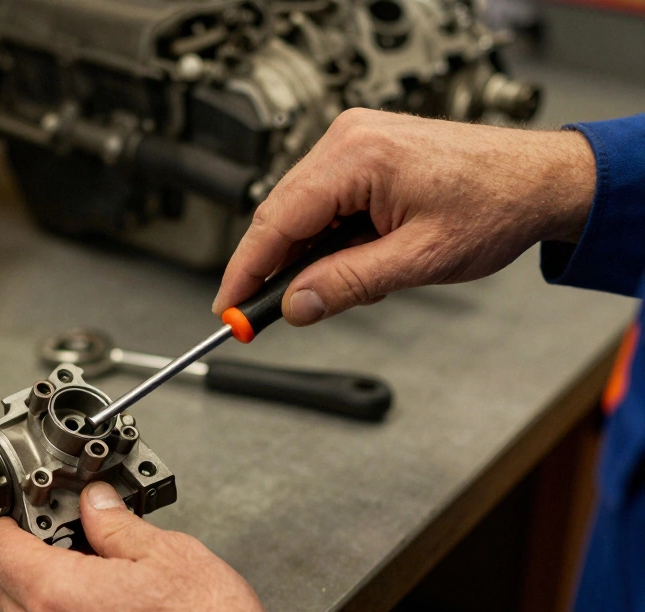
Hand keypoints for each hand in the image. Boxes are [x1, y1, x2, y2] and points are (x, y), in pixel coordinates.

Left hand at [0, 482, 277, 611]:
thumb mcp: (167, 553)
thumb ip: (116, 524)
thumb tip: (96, 503)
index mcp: (59, 595)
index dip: (4, 520)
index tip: (17, 507)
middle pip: (7, 585)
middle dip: (25, 552)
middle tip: (62, 531)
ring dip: (44, 589)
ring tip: (92, 567)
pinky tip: (104, 605)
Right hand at [214, 108, 596, 324]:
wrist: (540, 179)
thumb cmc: (496, 204)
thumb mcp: (417, 260)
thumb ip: (347, 285)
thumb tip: (294, 306)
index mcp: (358, 157)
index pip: (277, 220)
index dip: (246, 270)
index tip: (228, 307)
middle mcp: (349, 138)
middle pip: (281, 213)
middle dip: (273, 267)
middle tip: (263, 315)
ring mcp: (354, 140)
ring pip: (299, 209)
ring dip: (305, 253)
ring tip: (338, 285)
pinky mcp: (363, 150)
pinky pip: (322, 198)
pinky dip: (325, 235)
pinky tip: (346, 258)